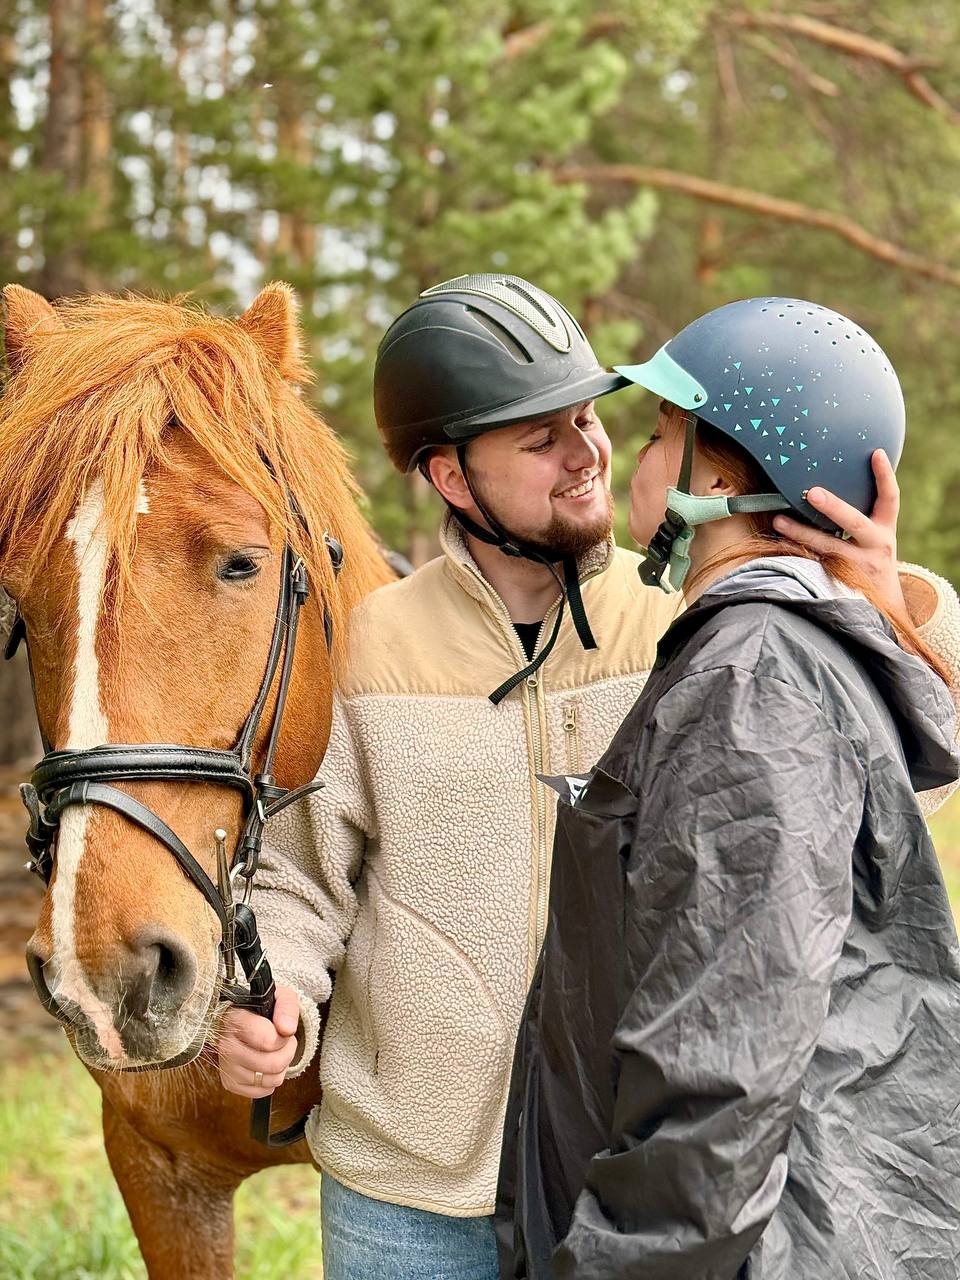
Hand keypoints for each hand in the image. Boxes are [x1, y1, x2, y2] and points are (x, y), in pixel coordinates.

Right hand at [217, 983, 300, 1098]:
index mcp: (234, 1019)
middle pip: (272, 1064)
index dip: (283, 1037)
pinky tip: (265, 1065)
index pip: (267, 1040)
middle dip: (287, 1052)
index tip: (282, 1028)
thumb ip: (287, 1008)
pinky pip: (264, 1092)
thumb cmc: (263, 1008)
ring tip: (273, 1051)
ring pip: (270, 1080)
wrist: (245, 1017)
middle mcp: (226, 1044)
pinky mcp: (230, 1083)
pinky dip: (271, 1080)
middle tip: (283, 1041)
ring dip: (281, 1066)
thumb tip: (287, 1029)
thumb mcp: (279, 997)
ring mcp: (226, 1066)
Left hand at [773, 449, 904, 611]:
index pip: (890, 498)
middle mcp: (876, 546)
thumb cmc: (870, 561)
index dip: (884, 475)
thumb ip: (862, 517)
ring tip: (778, 520)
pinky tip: (774, 547)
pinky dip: (794, 556)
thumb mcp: (876, 539)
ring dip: (800, 533)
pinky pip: (814, 566)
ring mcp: (858, 566)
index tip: (876, 452)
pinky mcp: (840, 582)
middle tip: (812, 492)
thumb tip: (825, 486)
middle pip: (854, 522)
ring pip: (828, 547)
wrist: (884, 607)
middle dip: (833, 507)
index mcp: (885, 530)